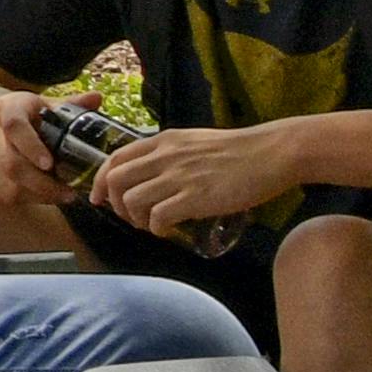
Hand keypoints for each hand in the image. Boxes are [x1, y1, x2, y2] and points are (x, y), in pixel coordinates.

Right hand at [0, 85, 76, 211]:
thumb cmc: (21, 112)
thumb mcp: (43, 103)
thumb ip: (70, 104)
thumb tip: (97, 99)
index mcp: (5, 108)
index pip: (15, 128)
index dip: (32, 147)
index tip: (50, 164)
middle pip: (11, 164)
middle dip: (42, 184)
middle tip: (69, 192)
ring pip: (7, 185)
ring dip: (37, 195)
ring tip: (61, 195)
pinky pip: (1, 195)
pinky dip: (25, 199)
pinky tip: (42, 195)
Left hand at [88, 122, 284, 237]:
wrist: (271, 153)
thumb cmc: (238, 150)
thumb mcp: (194, 142)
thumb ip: (173, 155)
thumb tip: (157, 176)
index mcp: (163, 141)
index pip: (115, 158)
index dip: (100, 181)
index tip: (100, 198)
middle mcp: (165, 156)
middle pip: (115, 180)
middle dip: (115, 204)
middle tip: (131, 217)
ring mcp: (179, 176)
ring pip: (131, 200)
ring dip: (136, 219)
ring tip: (151, 225)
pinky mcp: (195, 197)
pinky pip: (158, 217)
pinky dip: (157, 228)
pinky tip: (168, 230)